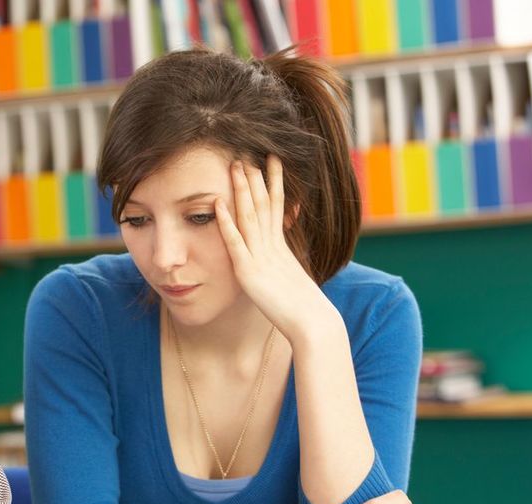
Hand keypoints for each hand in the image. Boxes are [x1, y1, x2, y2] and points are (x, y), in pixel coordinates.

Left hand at [214, 157, 333, 340]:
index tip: (270, 160)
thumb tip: (282, 263)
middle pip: (262, 204)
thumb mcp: (291, 282)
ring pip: (249, 216)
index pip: (276, 206)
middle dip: (256, 177)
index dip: (273, 182)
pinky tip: (218, 203)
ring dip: (241, 190)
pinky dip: (226, 222)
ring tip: (235, 164)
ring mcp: (260, 257)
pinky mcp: (248, 271)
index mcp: (281, 247)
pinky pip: (235, 242)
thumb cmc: (304, 310)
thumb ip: (283, 268)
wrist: (313, 324)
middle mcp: (271, 246)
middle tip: (248, 151)